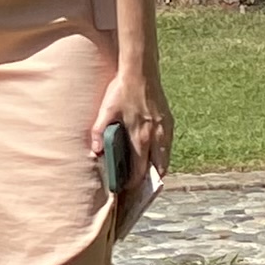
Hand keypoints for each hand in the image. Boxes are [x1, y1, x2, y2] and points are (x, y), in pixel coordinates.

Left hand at [99, 63, 173, 182]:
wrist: (141, 72)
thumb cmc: (121, 90)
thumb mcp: (105, 110)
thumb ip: (99, 132)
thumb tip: (95, 152)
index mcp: (140, 137)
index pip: (139, 170)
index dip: (133, 184)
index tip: (126, 192)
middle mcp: (156, 137)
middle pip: (157, 169)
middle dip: (148, 182)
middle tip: (139, 191)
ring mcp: (165, 130)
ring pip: (165, 159)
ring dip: (157, 170)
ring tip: (147, 179)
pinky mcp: (169, 122)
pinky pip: (167, 147)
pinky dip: (162, 157)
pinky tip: (154, 158)